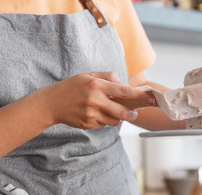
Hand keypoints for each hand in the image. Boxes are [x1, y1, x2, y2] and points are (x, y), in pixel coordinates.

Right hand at [40, 72, 155, 129]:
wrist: (51, 103)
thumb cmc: (71, 87)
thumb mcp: (87, 75)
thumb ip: (107, 76)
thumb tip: (122, 82)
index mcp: (96, 85)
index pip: (123, 91)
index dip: (139, 95)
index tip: (150, 98)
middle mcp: (95, 100)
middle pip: (122, 111)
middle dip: (132, 113)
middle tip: (135, 113)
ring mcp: (91, 114)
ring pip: (114, 120)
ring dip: (117, 117)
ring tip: (109, 110)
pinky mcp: (88, 124)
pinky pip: (103, 124)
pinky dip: (104, 120)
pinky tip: (95, 113)